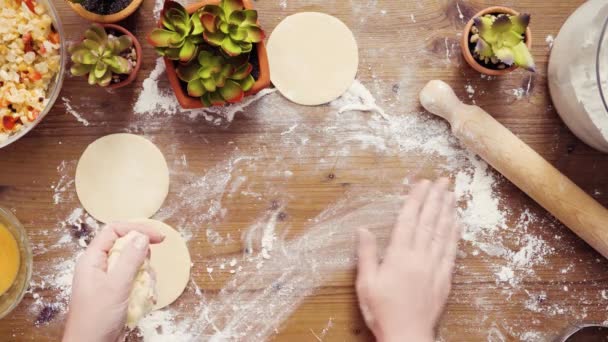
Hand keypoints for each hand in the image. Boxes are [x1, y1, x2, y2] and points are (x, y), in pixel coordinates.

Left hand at [63, 223, 163, 341]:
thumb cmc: (95, 320)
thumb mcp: (116, 286)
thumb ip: (130, 259)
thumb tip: (142, 236)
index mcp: (93, 260)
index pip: (114, 231)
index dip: (137, 230)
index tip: (158, 238)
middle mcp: (100, 267)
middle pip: (128, 247)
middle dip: (143, 259)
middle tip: (147, 273)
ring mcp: (109, 280)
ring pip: (136, 266)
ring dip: (145, 277)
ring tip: (143, 292)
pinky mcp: (117, 293)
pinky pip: (137, 282)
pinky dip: (144, 289)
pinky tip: (144, 300)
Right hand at [356, 179, 460, 341]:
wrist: (406, 336)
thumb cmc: (381, 311)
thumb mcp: (366, 283)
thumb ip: (366, 254)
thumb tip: (362, 229)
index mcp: (398, 256)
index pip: (408, 220)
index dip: (415, 199)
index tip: (422, 182)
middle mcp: (419, 257)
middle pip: (429, 222)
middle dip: (436, 198)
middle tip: (443, 180)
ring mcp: (434, 267)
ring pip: (442, 233)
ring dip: (447, 211)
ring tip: (452, 194)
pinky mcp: (444, 278)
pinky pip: (451, 251)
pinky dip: (454, 234)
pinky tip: (457, 222)